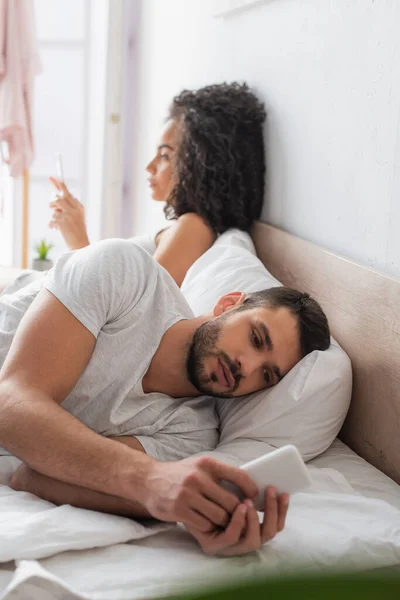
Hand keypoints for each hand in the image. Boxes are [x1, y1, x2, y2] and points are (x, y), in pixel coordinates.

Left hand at [48, 177, 89, 249]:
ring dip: (54, 215)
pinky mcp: (62, 221)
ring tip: (59, 223)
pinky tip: (58, 230)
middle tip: (52, 206)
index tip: (52, 177)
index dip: (59, 184)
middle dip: (53, 202)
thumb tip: (54, 196)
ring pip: (54, 209)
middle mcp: (74, 209)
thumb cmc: (77, 231)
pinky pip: (52, 220)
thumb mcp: (76, 217)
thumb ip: (67, 207)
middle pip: (58, 198)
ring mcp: (68, 215)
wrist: (80, 244)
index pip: (67, 192)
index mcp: (79, 207)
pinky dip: (52, 225)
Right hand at [141, 456, 257, 530]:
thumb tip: (247, 487)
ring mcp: (187, 494)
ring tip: (220, 520)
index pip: (239, 475)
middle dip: (237, 511)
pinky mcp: (179, 509)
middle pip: (231, 502)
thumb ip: (220, 474)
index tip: (253, 497)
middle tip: (237, 515)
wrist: (149, 480)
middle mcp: (198, 477)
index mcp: (207, 464)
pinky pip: (204, 524)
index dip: (250, 489)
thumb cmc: (180, 474)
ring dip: (222, 521)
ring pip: (219, 516)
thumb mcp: (200, 466)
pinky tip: (204, 521)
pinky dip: (207, 526)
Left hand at [185, 486, 288, 556]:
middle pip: (269, 533)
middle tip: (272, 491)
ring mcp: (227, 546)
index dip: (282, 510)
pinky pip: (232, 538)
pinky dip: (239, 523)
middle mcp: (241, 539)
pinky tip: (241, 507)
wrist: (168, 491)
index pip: (275, 523)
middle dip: (273, 512)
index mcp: (248, 525)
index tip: (285, 493)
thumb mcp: (225, 483)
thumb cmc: (200, 486)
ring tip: (252, 500)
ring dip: (256, 518)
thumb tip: (265, 476)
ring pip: (254, 540)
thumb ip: (242, 485)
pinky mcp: (212, 547)